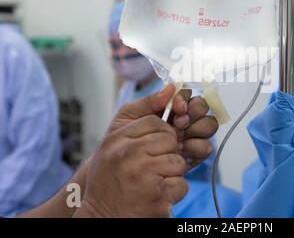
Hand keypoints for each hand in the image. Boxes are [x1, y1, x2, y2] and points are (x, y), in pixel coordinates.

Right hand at [74, 87, 187, 217]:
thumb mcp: (116, 139)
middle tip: (152, 165)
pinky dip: (173, 192)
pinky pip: (182, 184)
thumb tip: (171, 88)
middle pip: (170, 140)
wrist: (101, 216)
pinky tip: (156, 195)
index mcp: (119, 140)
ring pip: (178, 162)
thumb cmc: (111, 175)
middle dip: (167, 152)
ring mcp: (144, 177)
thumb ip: (143, 110)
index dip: (161, 133)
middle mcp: (129, 155)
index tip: (154, 144)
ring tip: (151, 181)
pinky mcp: (157, 198)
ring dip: (171, 173)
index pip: (155, 122)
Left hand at [111, 85, 218, 169]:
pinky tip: (182, 152)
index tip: (177, 107)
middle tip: (178, 123)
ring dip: (196, 129)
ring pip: (209, 124)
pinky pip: (206, 146)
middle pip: (202, 107)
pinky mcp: (194, 154)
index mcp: (168, 107)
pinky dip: (196, 148)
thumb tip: (170, 87)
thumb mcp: (130, 115)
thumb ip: (149, 101)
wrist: (121, 168)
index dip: (185, 99)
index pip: (186, 94)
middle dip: (194, 113)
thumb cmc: (122, 139)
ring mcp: (190, 136)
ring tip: (179, 139)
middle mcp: (183, 119)